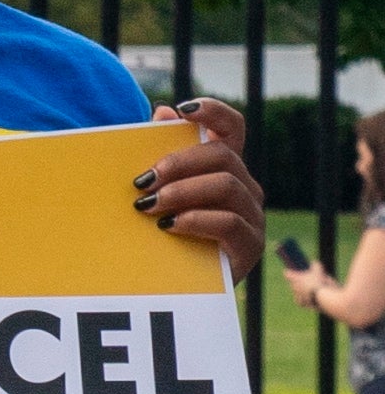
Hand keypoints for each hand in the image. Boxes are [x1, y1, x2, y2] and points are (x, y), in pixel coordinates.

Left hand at [137, 98, 262, 265]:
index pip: (232, 127)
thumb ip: (160, 154)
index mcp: (223, 167)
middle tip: (141, 181)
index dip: (214, 112)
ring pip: (226, 185)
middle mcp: (244, 186)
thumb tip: (162, 110)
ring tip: (148, 206)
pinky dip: (196, 219)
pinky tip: (169, 225)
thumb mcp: (157, 192)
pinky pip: (229, 222)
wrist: (172, 285)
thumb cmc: (162, 230)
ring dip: (182, 192)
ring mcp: (252, 214)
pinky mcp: (249, 245)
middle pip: (222, 156)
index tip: (184, 108)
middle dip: (179, 162)